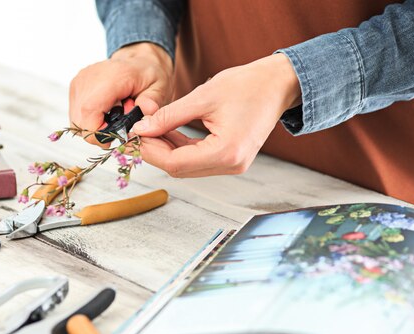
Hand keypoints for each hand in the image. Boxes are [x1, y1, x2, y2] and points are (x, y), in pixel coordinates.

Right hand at [69, 42, 173, 147]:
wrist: (138, 61)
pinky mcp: (75, 88)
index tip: (113, 137)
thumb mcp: (159, 88)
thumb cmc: (149, 75)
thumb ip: (151, 105)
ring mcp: (80, 82)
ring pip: (76, 120)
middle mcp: (90, 77)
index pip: (90, 110)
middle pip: (81, 119)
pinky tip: (105, 112)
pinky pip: (76, 115)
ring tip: (113, 116)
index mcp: (112, 76)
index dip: (97, 132)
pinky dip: (90, 120)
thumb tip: (142, 122)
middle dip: (98, 133)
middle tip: (118, 126)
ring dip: (94, 127)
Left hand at [133, 54, 301, 176]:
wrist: (278, 84)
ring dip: (166, 149)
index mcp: (226, 153)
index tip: (134, 134)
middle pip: (179, 168)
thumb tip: (141, 128)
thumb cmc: (248, 85)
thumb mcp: (202, 97)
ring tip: (150, 127)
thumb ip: (169, 116)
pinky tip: (166, 131)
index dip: (150, 150)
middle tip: (139, 129)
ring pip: (186, 166)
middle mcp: (231, 166)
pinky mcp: (230, 159)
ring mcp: (232, 165)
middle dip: (155, 150)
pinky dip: (180, 147)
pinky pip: (197, 159)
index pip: (175, 163)